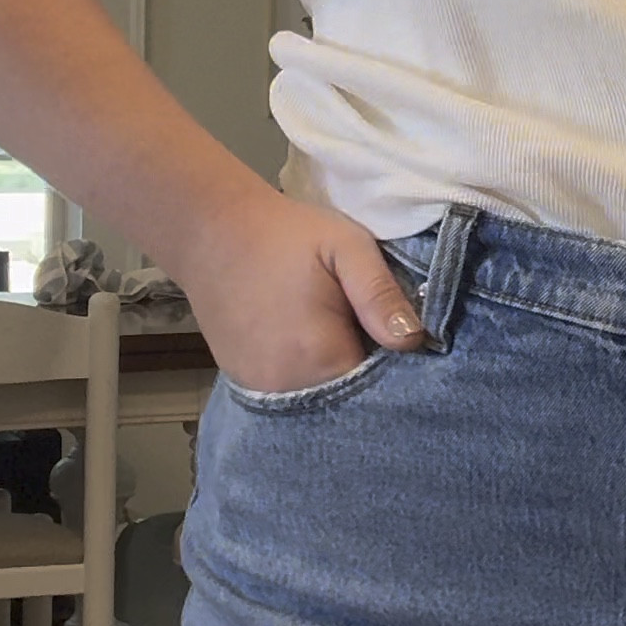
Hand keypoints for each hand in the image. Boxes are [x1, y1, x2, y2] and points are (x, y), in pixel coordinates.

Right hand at [178, 185, 427, 392]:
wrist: (211, 229)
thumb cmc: (286, 234)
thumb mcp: (347, 247)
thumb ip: (380, 294)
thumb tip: (413, 340)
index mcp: (321, 357)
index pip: (379, 388)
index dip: (394, 365)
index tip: (394, 335)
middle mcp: (288, 387)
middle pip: (347, 397)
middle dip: (363, 369)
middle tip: (361, 325)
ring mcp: (260, 389)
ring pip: (319, 396)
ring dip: (332, 372)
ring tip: (330, 328)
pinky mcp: (243, 382)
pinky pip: (290, 389)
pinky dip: (304, 372)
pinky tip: (302, 337)